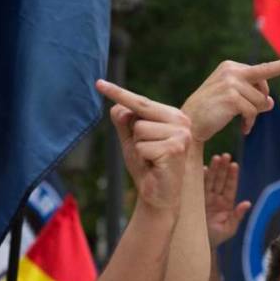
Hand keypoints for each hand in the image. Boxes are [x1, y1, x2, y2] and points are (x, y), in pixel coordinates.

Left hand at [96, 80, 191, 212]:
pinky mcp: (175, 148)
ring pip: (139, 130)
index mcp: (172, 115)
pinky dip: (142, 158)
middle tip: (147, 153)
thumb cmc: (147, 167)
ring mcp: (181, 133)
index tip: (98, 83)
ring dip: (139, 148)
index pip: (141, 101)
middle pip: (137, 115)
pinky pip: (142, 146)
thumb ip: (124, 122)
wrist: (159, 196)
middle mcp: (181, 120)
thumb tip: (117, 107)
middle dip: (135, 136)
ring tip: (151, 159)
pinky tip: (155, 166)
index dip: (119, 93)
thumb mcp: (131, 140)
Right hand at [181, 54, 279, 141]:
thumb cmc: (210, 113)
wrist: (189, 124)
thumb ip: (253, 99)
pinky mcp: (232, 97)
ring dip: (254, 116)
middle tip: (250, 115)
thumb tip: (270, 103)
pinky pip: (253, 112)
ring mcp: (231, 83)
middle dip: (261, 101)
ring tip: (242, 123)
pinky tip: (243, 129)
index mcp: (230, 67)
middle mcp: (231, 71)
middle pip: (264, 85)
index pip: (263, 68)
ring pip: (260, 101)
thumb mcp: (232, 103)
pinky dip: (250, 123)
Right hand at [204, 153, 249, 247]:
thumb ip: (238, 216)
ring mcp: (205, 198)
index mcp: (226, 203)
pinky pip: (198, 187)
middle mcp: (216, 198)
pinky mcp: (195, 200)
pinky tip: (203, 169)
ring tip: (216, 157)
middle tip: (225, 155)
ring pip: (210, 180)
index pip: (230, 186)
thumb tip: (247, 203)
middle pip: (220, 180)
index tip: (234, 165)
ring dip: (213, 169)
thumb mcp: (229, 229)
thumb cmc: (216, 238)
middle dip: (223, 168)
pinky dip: (200, 178)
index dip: (232, 176)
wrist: (199, 244)